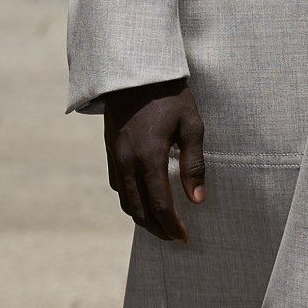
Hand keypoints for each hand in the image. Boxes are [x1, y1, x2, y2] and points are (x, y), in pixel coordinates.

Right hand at [103, 79, 205, 241]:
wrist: (134, 70)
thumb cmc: (170, 95)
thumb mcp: (191, 125)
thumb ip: (194, 164)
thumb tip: (197, 200)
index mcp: (150, 157)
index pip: (160, 205)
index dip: (172, 227)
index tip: (185, 237)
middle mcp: (128, 162)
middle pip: (139, 210)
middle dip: (157, 229)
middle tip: (173, 237)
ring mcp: (115, 157)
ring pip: (125, 201)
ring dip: (142, 217)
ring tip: (160, 223)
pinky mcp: (110, 150)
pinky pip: (117, 185)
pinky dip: (130, 199)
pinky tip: (143, 199)